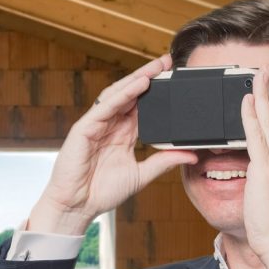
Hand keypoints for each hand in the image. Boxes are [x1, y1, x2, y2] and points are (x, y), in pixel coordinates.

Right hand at [27, 54, 197, 234]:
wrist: (77, 207)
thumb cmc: (101, 192)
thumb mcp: (141, 175)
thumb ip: (164, 163)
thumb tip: (191, 156)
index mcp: (122, 134)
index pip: (142, 106)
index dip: (156, 92)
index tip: (175, 79)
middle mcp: (110, 125)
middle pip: (130, 94)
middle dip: (148, 77)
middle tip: (168, 62)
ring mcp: (96, 125)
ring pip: (117, 95)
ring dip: (136, 79)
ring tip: (155, 68)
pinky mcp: (84, 128)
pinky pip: (105, 107)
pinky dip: (122, 95)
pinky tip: (139, 85)